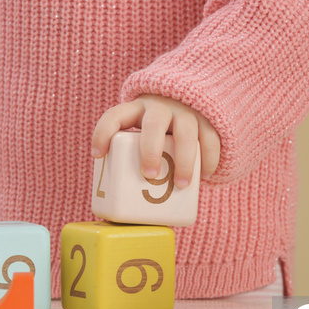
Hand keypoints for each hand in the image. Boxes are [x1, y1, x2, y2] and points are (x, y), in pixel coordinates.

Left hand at [91, 94, 219, 186]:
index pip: (115, 116)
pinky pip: (210, 138)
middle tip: (149, 175)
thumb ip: (132, 155)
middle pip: (154, 124)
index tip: (98, 155)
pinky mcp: (207, 119)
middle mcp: (160, 107)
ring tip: (181, 185)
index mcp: (136, 109)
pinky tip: (206, 175)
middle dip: (151, 150)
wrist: (188, 101)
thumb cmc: (156, 130)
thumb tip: (123, 206)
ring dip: (184, 160)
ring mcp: (186, 111)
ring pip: (186, 132)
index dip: (103, 133)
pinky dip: (209, 158)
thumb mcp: (140, 133)